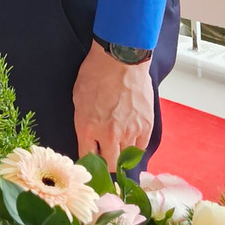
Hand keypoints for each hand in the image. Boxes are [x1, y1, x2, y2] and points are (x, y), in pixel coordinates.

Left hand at [72, 41, 153, 168]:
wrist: (120, 61)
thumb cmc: (95, 74)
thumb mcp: (78, 99)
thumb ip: (83, 122)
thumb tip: (88, 137)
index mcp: (87, 128)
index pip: (86, 158)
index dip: (87, 162)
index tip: (89, 162)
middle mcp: (108, 135)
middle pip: (109, 164)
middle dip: (105, 164)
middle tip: (105, 158)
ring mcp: (129, 132)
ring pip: (126, 158)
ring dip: (121, 155)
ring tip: (118, 148)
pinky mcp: (145, 127)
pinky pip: (141, 148)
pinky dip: (135, 148)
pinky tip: (131, 142)